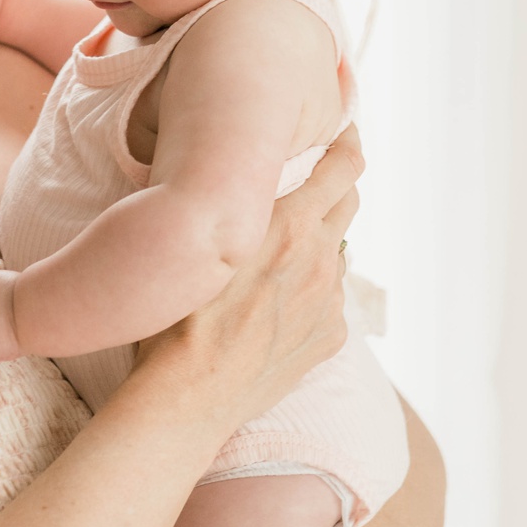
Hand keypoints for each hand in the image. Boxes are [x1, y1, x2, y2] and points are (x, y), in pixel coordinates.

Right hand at [133, 127, 362, 434]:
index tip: (345, 131)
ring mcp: (330, 301)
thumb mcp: (201, 240)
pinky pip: (329, 302)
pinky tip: (274, 309)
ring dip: (317, 245)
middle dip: (336, 186)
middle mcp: (321, 258)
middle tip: (313, 180)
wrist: (188, 395)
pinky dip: (310, 295)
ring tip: (279, 258)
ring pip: (337, 254)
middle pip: (350, 203)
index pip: (344, 166)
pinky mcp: (329, 338)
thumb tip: (236, 181)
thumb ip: (232, 207)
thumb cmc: (175, 313)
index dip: (350, 142)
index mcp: (290, 224)